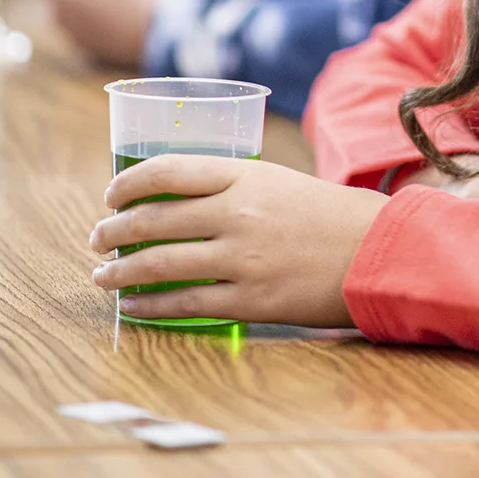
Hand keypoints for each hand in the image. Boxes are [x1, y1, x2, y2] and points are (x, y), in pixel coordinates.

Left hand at [90, 156, 388, 326]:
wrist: (380, 253)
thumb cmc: (331, 217)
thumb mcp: (281, 184)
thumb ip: (234, 190)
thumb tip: (176, 206)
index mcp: (247, 176)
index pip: (169, 170)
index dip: (129, 183)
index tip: (111, 195)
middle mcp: (239, 213)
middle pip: (154, 219)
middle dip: (114, 230)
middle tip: (98, 238)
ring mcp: (243, 259)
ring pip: (159, 264)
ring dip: (121, 272)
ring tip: (103, 276)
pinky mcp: (250, 301)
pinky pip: (184, 304)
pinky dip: (149, 306)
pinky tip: (133, 307)